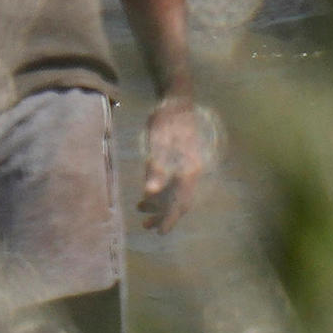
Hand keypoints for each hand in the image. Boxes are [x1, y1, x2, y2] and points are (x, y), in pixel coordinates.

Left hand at [137, 94, 212, 231]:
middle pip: (180, 201)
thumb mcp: (158, 141)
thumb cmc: (167, 119)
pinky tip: (147, 194)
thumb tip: (150, 192)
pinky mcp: (181, 161)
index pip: (181, 202)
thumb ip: (155, 167)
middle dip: (164, 215)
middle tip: (146, 226)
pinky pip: (173, 183)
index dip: (170, 219)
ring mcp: (187, 166)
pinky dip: (160, 192)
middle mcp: (191, 171)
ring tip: (141, 210)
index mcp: (188, 169)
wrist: (177, 99)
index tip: (160, 233)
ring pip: (176, 193)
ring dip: (160, 204)